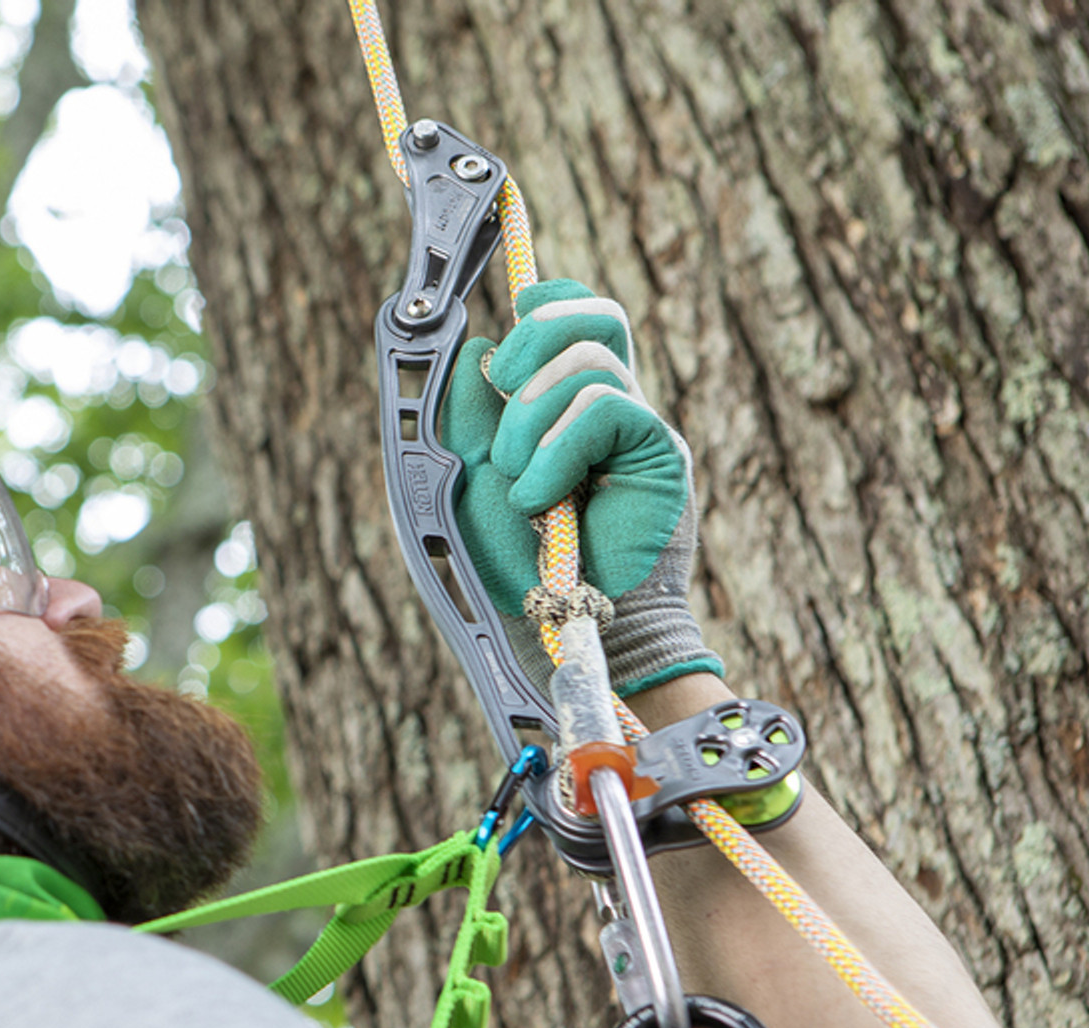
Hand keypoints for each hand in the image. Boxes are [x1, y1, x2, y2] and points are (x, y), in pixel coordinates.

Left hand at [441, 279, 721, 696]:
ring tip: (519, 485)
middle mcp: (608, 411)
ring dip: (530, 418)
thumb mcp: (468, 473)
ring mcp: (637, 431)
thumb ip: (471, 407)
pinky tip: (542, 500)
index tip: (513, 317)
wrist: (555, 623)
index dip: (549, 303)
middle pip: (595, 316)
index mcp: (565, 408)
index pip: (576, 319)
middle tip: (503, 390)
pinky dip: (557, 450)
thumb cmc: (510, 563)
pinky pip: (606, 406)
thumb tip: (482, 344)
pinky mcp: (659, 455)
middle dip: (532, 340)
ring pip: (590, 361)